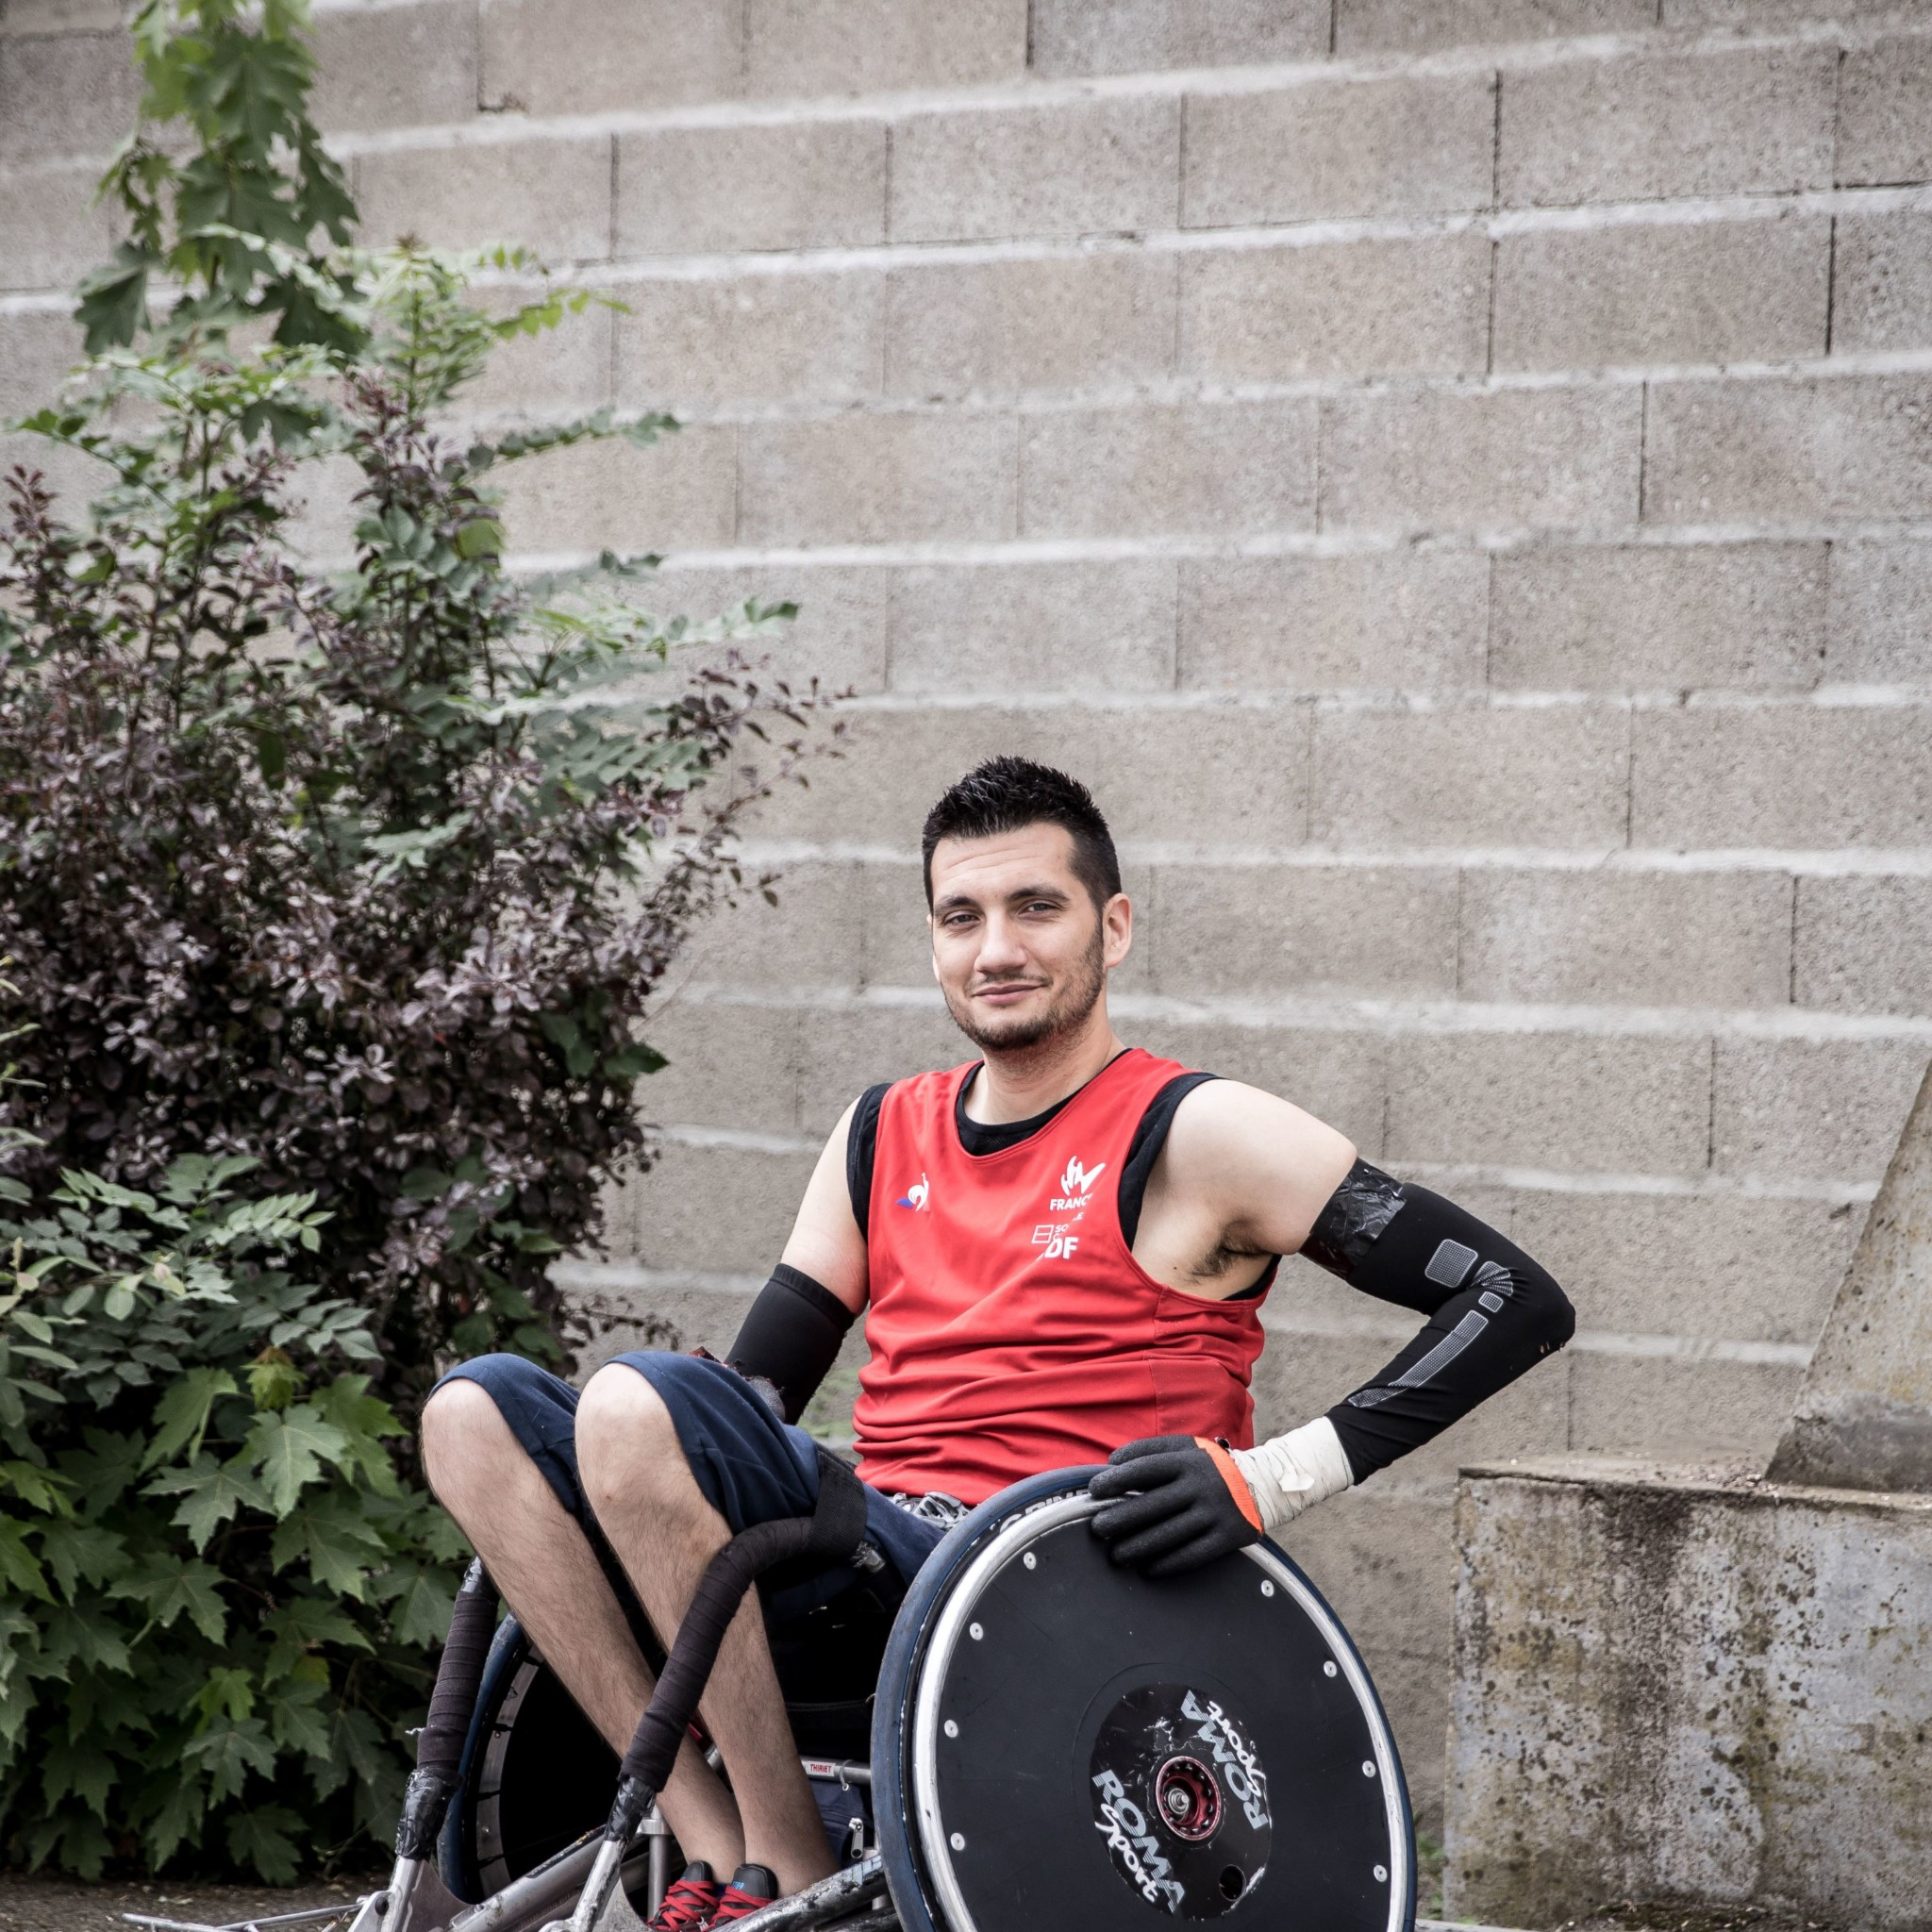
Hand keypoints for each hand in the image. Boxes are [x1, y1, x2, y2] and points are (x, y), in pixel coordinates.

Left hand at [1087, 1435, 1263, 1576]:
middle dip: (1119, 1519)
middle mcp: (1200, 1485)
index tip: (1094, 1491)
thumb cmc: (1207, 1466)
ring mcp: (1215, 1513)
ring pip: (1168, 1535)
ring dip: (1138, 1547)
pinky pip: (1192, 1555)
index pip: (1144, 1469)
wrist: (1258, 1483)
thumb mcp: (1184, 1447)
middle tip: (1098, 1529)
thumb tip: (1111, 1463)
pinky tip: (1148, 1569)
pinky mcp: (1227, 1537)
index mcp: (1187, 1460)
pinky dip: (1168, 1564)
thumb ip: (1149, 1450)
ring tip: (1117, 1555)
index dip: (1115, 1480)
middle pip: (1152, 1505)